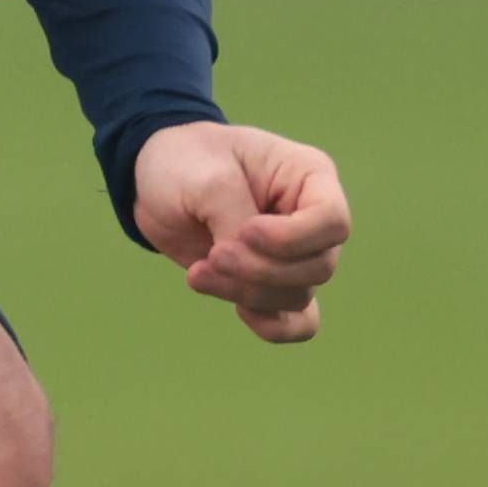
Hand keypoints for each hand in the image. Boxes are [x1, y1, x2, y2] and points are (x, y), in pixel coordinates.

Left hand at [133, 121, 351, 342]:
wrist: (155, 183)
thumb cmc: (186, 162)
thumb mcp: (207, 179)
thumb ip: (235, 221)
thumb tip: (251, 272)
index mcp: (310, 175)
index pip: (333, 221)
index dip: (293, 238)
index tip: (245, 231)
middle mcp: (311, 218)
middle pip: (319, 267)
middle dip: (261, 270)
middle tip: (213, 255)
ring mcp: (296, 254)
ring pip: (298, 296)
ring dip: (246, 292)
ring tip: (199, 272)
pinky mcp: (273, 283)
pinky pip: (297, 323)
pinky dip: (270, 325)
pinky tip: (235, 309)